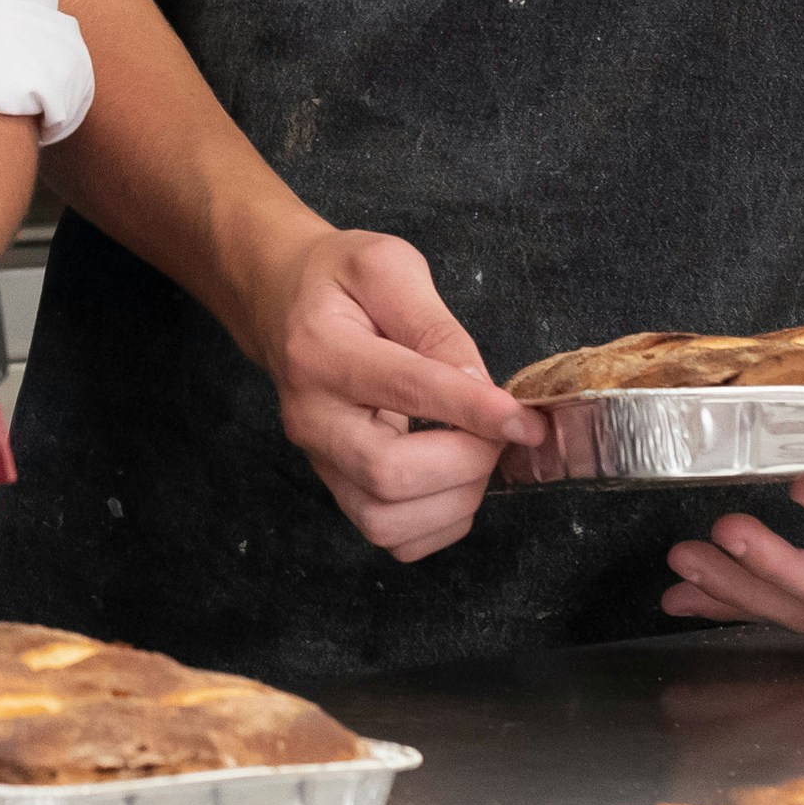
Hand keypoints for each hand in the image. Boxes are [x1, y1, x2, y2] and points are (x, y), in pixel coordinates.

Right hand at [253, 228, 531, 562]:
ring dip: (456, 498)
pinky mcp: (335, 485)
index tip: (523, 419)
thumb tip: (483, 389)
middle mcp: (310, 416)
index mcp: (320, 349)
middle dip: (467, 461)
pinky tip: (455, 480)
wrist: (280, 303)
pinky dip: (438, 522)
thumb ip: (436, 326)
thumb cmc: (337, 281)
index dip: (472, 409)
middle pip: (388, 473)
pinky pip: (391, 536)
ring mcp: (319, 459)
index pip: (404, 389)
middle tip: (502, 430)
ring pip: (387, 520)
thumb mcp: (388, 268)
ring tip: (478, 451)